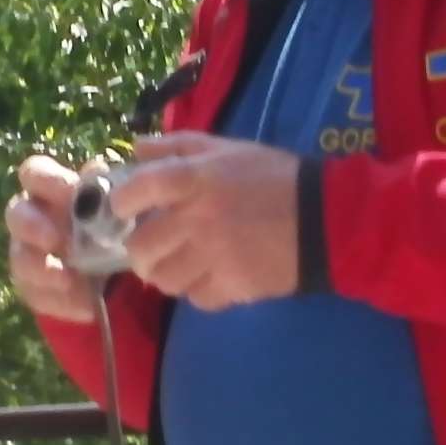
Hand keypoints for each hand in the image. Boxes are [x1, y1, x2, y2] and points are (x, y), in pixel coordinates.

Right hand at [5, 153, 97, 323]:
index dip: (47, 181)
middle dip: (32, 226)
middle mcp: (31, 218)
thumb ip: (106, 188)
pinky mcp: (33, 288)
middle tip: (55, 239)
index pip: (34, 173)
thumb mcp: (117, 206)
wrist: (112, 271)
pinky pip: (38, 296)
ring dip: (43, 270)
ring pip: (20, 259)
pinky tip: (86, 307)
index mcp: (50, 190)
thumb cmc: (110, 224)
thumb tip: (98, 168)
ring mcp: (27, 254)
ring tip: (69, 279)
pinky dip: (62, 302)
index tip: (70, 193)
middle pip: (15, 214)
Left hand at [111, 132, 300, 310]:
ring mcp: (214, 256)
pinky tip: (208, 277)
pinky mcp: (232, 285)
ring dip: (166, 273)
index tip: (124, 210)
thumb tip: (136, 149)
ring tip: (179, 264)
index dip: (121, 203)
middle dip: (140, 249)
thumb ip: (177, 146)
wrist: (324, 217)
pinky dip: (197, 291)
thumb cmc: (272, 177)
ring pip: (163, 279)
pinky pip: (195, 298)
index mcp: (194, 178)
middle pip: (141, 247)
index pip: (137, 191)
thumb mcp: (227, 149)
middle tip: (152, 246)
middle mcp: (198, 218)